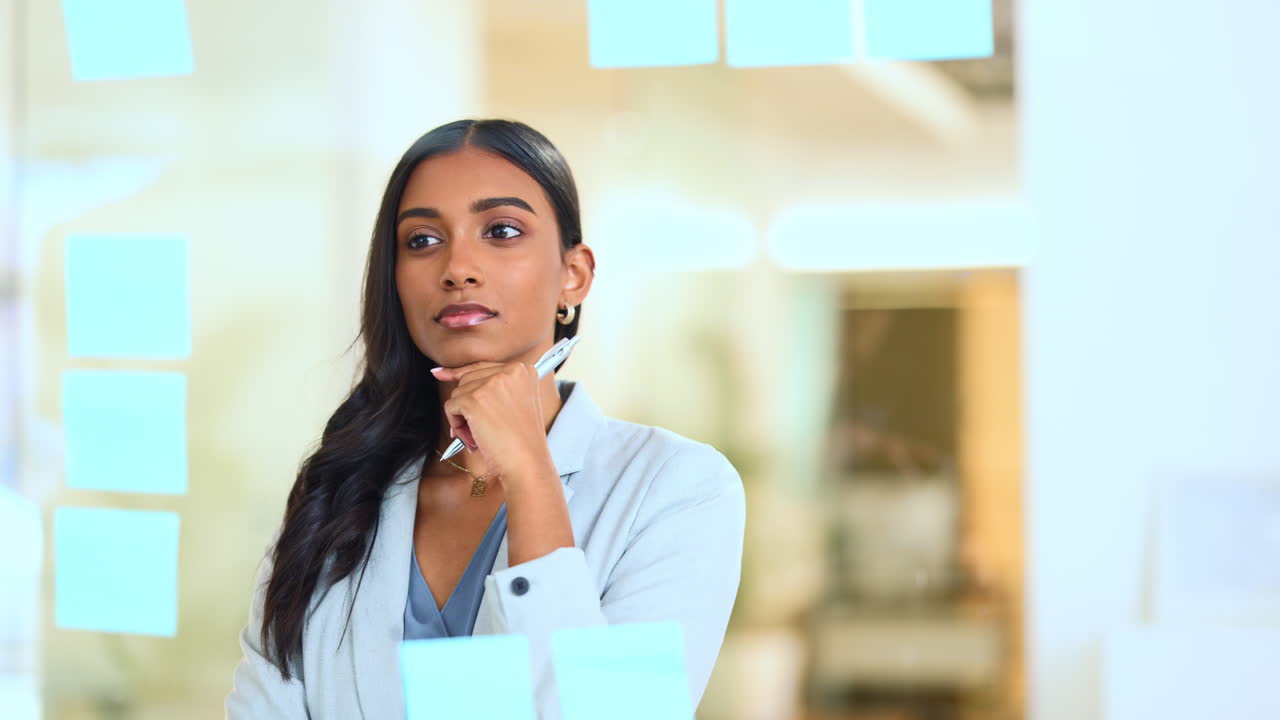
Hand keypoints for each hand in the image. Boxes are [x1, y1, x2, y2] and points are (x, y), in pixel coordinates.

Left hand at [429, 361, 552, 485]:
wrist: (528, 464)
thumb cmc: (520, 442)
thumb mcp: (512, 404)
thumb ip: (487, 386)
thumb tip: (440, 372)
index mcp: (523, 370)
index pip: (483, 367)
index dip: (465, 377)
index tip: (443, 374)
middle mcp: (510, 371)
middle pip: (468, 379)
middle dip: (468, 404)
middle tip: (483, 428)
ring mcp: (492, 383)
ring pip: (458, 393)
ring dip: (463, 417)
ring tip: (482, 435)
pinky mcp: (475, 399)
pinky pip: (451, 406)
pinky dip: (456, 425)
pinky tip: (474, 437)